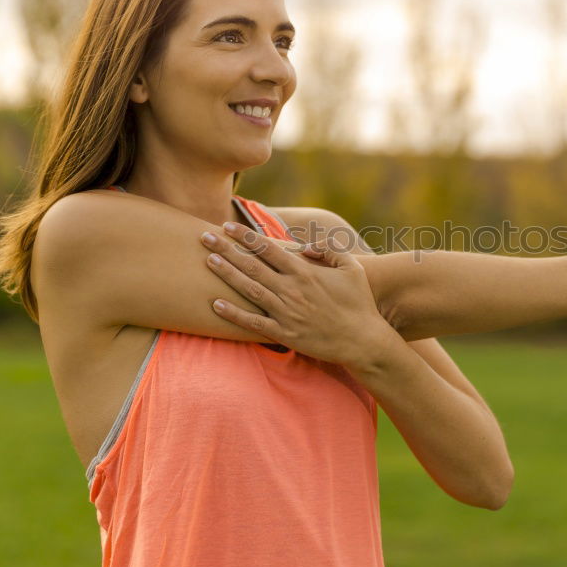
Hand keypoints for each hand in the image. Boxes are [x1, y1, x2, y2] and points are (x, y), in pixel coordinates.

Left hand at [199, 223, 395, 369]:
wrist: (363, 340)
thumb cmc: (359, 302)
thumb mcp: (351, 267)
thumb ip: (328, 250)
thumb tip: (303, 246)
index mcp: (305, 272)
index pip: (268, 248)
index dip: (245, 236)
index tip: (227, 226)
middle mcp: (292, 290)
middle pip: (252, 265)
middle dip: (226, 249)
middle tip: (204, 237)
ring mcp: (286, 313)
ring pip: (249, 290)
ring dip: (226, 274)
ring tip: (208, 261)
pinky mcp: (284, 334)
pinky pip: (253, 322)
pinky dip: (233, 314)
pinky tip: (215, 305)